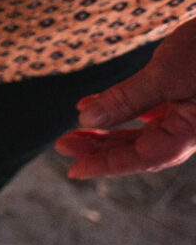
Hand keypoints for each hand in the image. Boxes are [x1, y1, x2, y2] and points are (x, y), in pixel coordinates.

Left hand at [55, 16, 195, 177]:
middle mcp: (192, 127)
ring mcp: (190, 111)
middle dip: (101, 149)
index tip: (73, 170)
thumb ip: (128, 99)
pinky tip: (91, 104)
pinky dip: (121, 108)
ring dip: (108, 131)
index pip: (145, 157)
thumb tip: (86, 120)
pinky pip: (149, 109)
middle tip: (62, 146)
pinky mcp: (186, 92)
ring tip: (73, 132)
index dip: (108, 165)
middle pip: (141, 147)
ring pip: (143, 130)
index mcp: (192, 131)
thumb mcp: (165, 74)